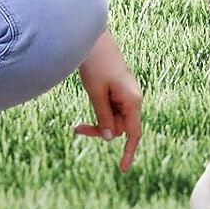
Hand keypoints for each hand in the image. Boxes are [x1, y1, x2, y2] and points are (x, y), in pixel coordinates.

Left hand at [73, 31, 142, 171]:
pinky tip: (88, 105)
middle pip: (120, 126)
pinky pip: (110, 108)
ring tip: (77, 122)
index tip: (121, 170)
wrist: (93, 39)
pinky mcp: (118, 89)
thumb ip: (104, 117)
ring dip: (97, 121)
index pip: (134, 133)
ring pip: (113, 118)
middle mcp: (133, 98)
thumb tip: (111, 138)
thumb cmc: (95, 64)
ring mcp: (126, 93)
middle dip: (100, 130)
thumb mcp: (96, 94)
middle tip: (76, 129)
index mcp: (132, 100)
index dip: (128, 152)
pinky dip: (99, 112)